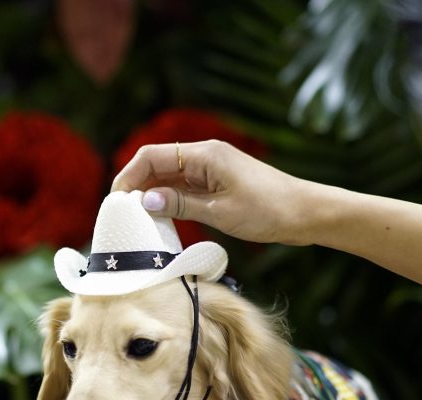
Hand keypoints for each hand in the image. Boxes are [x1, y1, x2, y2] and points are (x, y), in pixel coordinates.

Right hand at [112, 140, 347, 245]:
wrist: (305, 213)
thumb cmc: (268, 210)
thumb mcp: (220, 212)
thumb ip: (180, 205)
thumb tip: (145, 201)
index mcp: (204, 154)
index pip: (150, 157)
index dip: (128, 177)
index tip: (116, 202)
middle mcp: (204, 156)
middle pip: (157, 165)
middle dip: (136, 187)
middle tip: (122, 216)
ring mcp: (211, 170)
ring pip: (169, 178)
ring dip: (152, 196)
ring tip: (138, 222)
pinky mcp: (218, 183)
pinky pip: (184, 188)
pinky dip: (170, 201)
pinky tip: (162, 220)